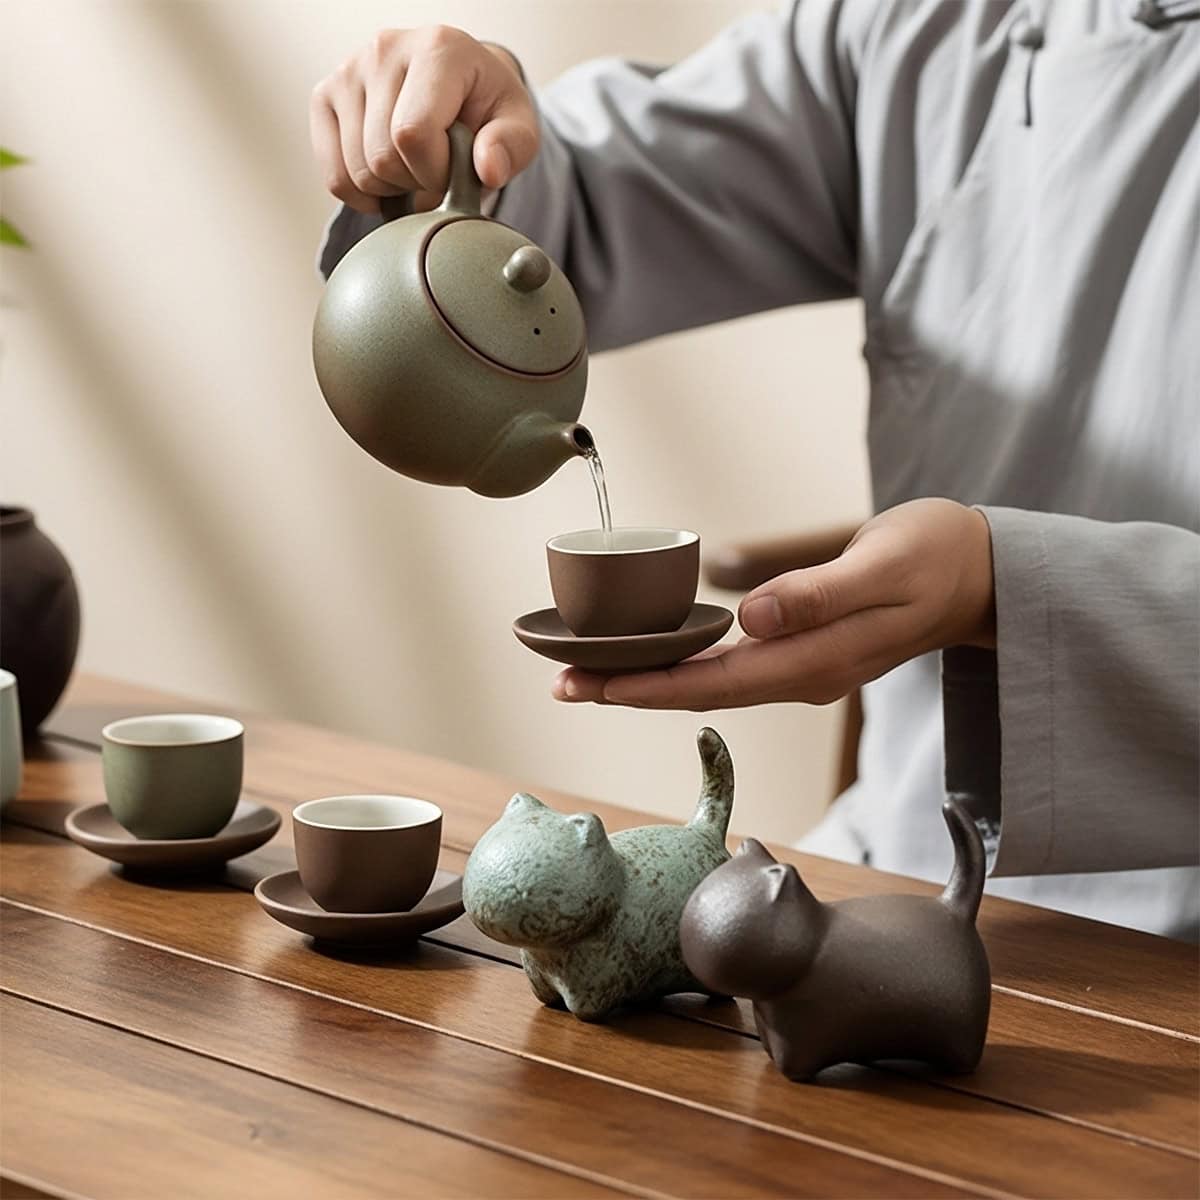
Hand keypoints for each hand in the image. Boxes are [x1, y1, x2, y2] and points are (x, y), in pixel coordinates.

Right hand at [310, 26, 536, 213]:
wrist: (460, 89)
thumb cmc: (488, 110)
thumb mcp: (518, 128)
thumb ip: (511, 148)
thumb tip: (488, 169)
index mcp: (438, 49)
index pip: (412, 134)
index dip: (435, 173)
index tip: (455, 173)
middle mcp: (386, 49)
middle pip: (380, 156)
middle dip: (415, 182)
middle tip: (437, 170)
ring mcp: (349, 70)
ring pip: (356, 171)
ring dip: (391, 189)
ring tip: (415, 166)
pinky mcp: (325, 95)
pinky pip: (335, 176)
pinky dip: (363, 194)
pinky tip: (388, 179)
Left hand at [553, 499, 995, 710]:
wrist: (979, 573)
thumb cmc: (936, 558)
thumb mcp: (884, 566)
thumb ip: (819, 596)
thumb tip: (752, 621)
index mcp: (816, 659)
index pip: (715, 683)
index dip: (649, 688)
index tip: (592, 686)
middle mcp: (803, 674)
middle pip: (701, 692)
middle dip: (630, 690)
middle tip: (564, 684)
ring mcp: (804, 668)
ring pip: (712, 684)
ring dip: (650, 682)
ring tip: (592, 675)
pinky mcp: (805, 652)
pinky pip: (732, 667)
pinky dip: (685, 664)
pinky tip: (658, 657)